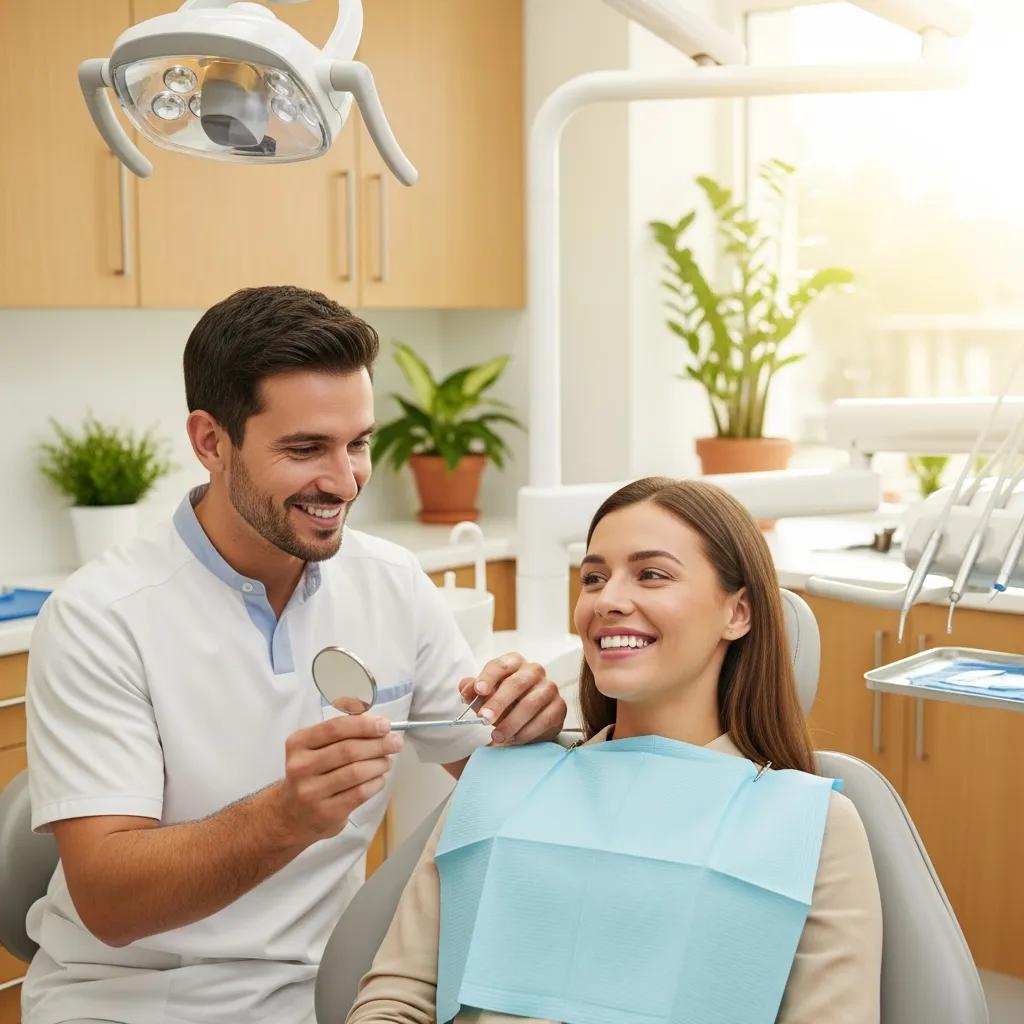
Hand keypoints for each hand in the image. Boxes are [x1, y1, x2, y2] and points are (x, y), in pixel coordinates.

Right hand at [271, 712, 403, 845]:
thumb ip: (342, 732)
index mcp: (298, 744)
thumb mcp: (315, 747)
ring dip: (379, 764)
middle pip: (349, 750)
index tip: (385, 725)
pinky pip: (360, 793)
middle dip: (378, 744)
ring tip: (387, 761)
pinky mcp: (327, 812)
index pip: (335, 728)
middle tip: (395, 743)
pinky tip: (379, 778)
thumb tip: (377, 722)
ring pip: (356, 772)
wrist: (292, 814)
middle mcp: (301, 767)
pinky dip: (376, 782)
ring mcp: (312, 792)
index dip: (364, 725)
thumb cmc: (312, 773)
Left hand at [458, 652, 566, 745]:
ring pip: (530, 704)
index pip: (500, 665)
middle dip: (498, 703)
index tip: (478, 690)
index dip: (488, 677)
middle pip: (517, 684)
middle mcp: (534, 671)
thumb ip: (473, 690)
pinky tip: (514, 739)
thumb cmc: (505, 703)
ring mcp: (549, 688)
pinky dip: (527, 732)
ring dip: (511, 723)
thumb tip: (466, 688)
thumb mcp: (486, 696)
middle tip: (484, 719)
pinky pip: (544, 719)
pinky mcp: (559, 706)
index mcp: (514, 662)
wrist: (529, 721)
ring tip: (496, 736)